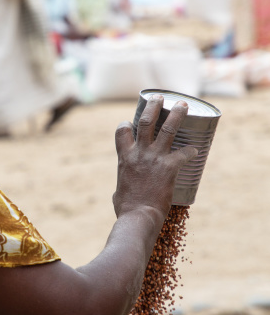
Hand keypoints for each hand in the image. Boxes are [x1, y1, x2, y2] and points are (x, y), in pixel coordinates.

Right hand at [112, 94, 197, 218]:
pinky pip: (184, 153)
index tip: (132, 122)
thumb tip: (119, 195)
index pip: (122, 131)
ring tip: (183, 105)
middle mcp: (139, 152)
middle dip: (154, 105)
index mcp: (124, 157)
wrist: (138, 217)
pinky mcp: (169, 167)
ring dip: (177, 114)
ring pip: (167, 128)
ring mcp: (154, 158)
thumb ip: (121, 187)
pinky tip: (197, 149)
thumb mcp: (118, 193)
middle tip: (160, 97)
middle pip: (146, 120)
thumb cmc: (126, 210)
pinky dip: (191, 151)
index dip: (127, 124)